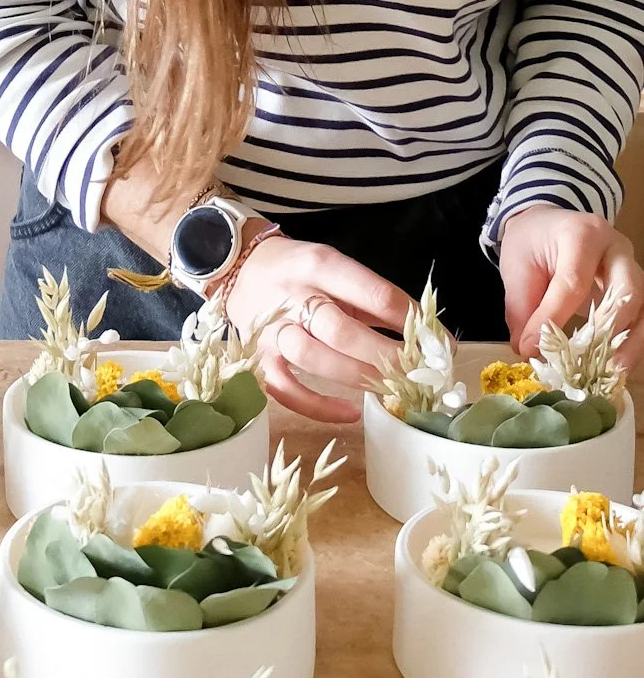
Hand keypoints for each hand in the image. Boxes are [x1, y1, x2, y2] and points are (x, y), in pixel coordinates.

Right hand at [225, 231, 414, 424]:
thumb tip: (427, 335)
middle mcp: (294, 295)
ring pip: (312, 356)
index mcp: (320, 265)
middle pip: (341, 329)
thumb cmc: (301, 271)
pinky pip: (286, 388)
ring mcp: (273, 329)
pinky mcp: (260, 358)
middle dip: (386, 355)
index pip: (371, 292)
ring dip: (357, 376)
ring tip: (389, 388)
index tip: (437, 342)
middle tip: (418, 372)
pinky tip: (350, 412)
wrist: (239, 268)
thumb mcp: (337, 269)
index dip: (409, 320)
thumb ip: (374, 299)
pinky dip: (318, 405)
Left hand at [498, 203, 643, 366]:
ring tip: (611, 372)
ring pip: (642, 306)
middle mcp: (615, 248)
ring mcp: (631, 267)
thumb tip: (528, 351)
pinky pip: (641, 316)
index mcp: (582, 234)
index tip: (533, 348)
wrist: (546, 226)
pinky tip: (615, 365)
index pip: (574, 281)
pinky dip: (631, 343)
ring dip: (630, 342)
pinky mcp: (634, 287)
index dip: (554, 318)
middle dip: (609, 330)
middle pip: (626, 290)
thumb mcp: (517, 268)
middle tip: (589, 362)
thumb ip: (522, 309)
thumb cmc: (532, 244)